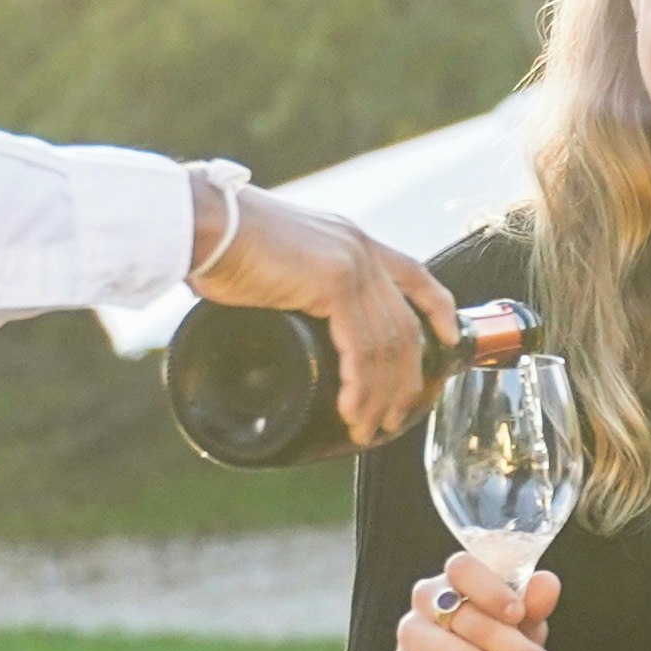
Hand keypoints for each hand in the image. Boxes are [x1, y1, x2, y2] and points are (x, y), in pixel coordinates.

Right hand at [194, 176, 454, 448]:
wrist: (200, 222)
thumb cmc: (222, 243)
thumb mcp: (279, 262)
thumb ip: (298, 284)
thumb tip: (289, 316)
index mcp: (353, 242)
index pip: (417, 276)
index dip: (438, 311)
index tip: (449, 342)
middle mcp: (362, 250)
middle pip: (405, 327)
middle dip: (405, 380)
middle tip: (391, 417)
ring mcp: (353, 264)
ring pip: (387, 345)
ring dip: (380, 395)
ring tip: (367, 428)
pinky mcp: (335, 282)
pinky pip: (362, 347)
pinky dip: (360, 386)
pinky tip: (352, 410)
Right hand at [384, 551, 558, 650]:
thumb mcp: (525, 627)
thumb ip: (535, 604)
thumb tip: (547, 581)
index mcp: (454, 579)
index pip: (462, 567)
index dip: (492, 591)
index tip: (518, 614)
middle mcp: (426, 599)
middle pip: (469, 617)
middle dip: (512, 646)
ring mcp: (410, 632)